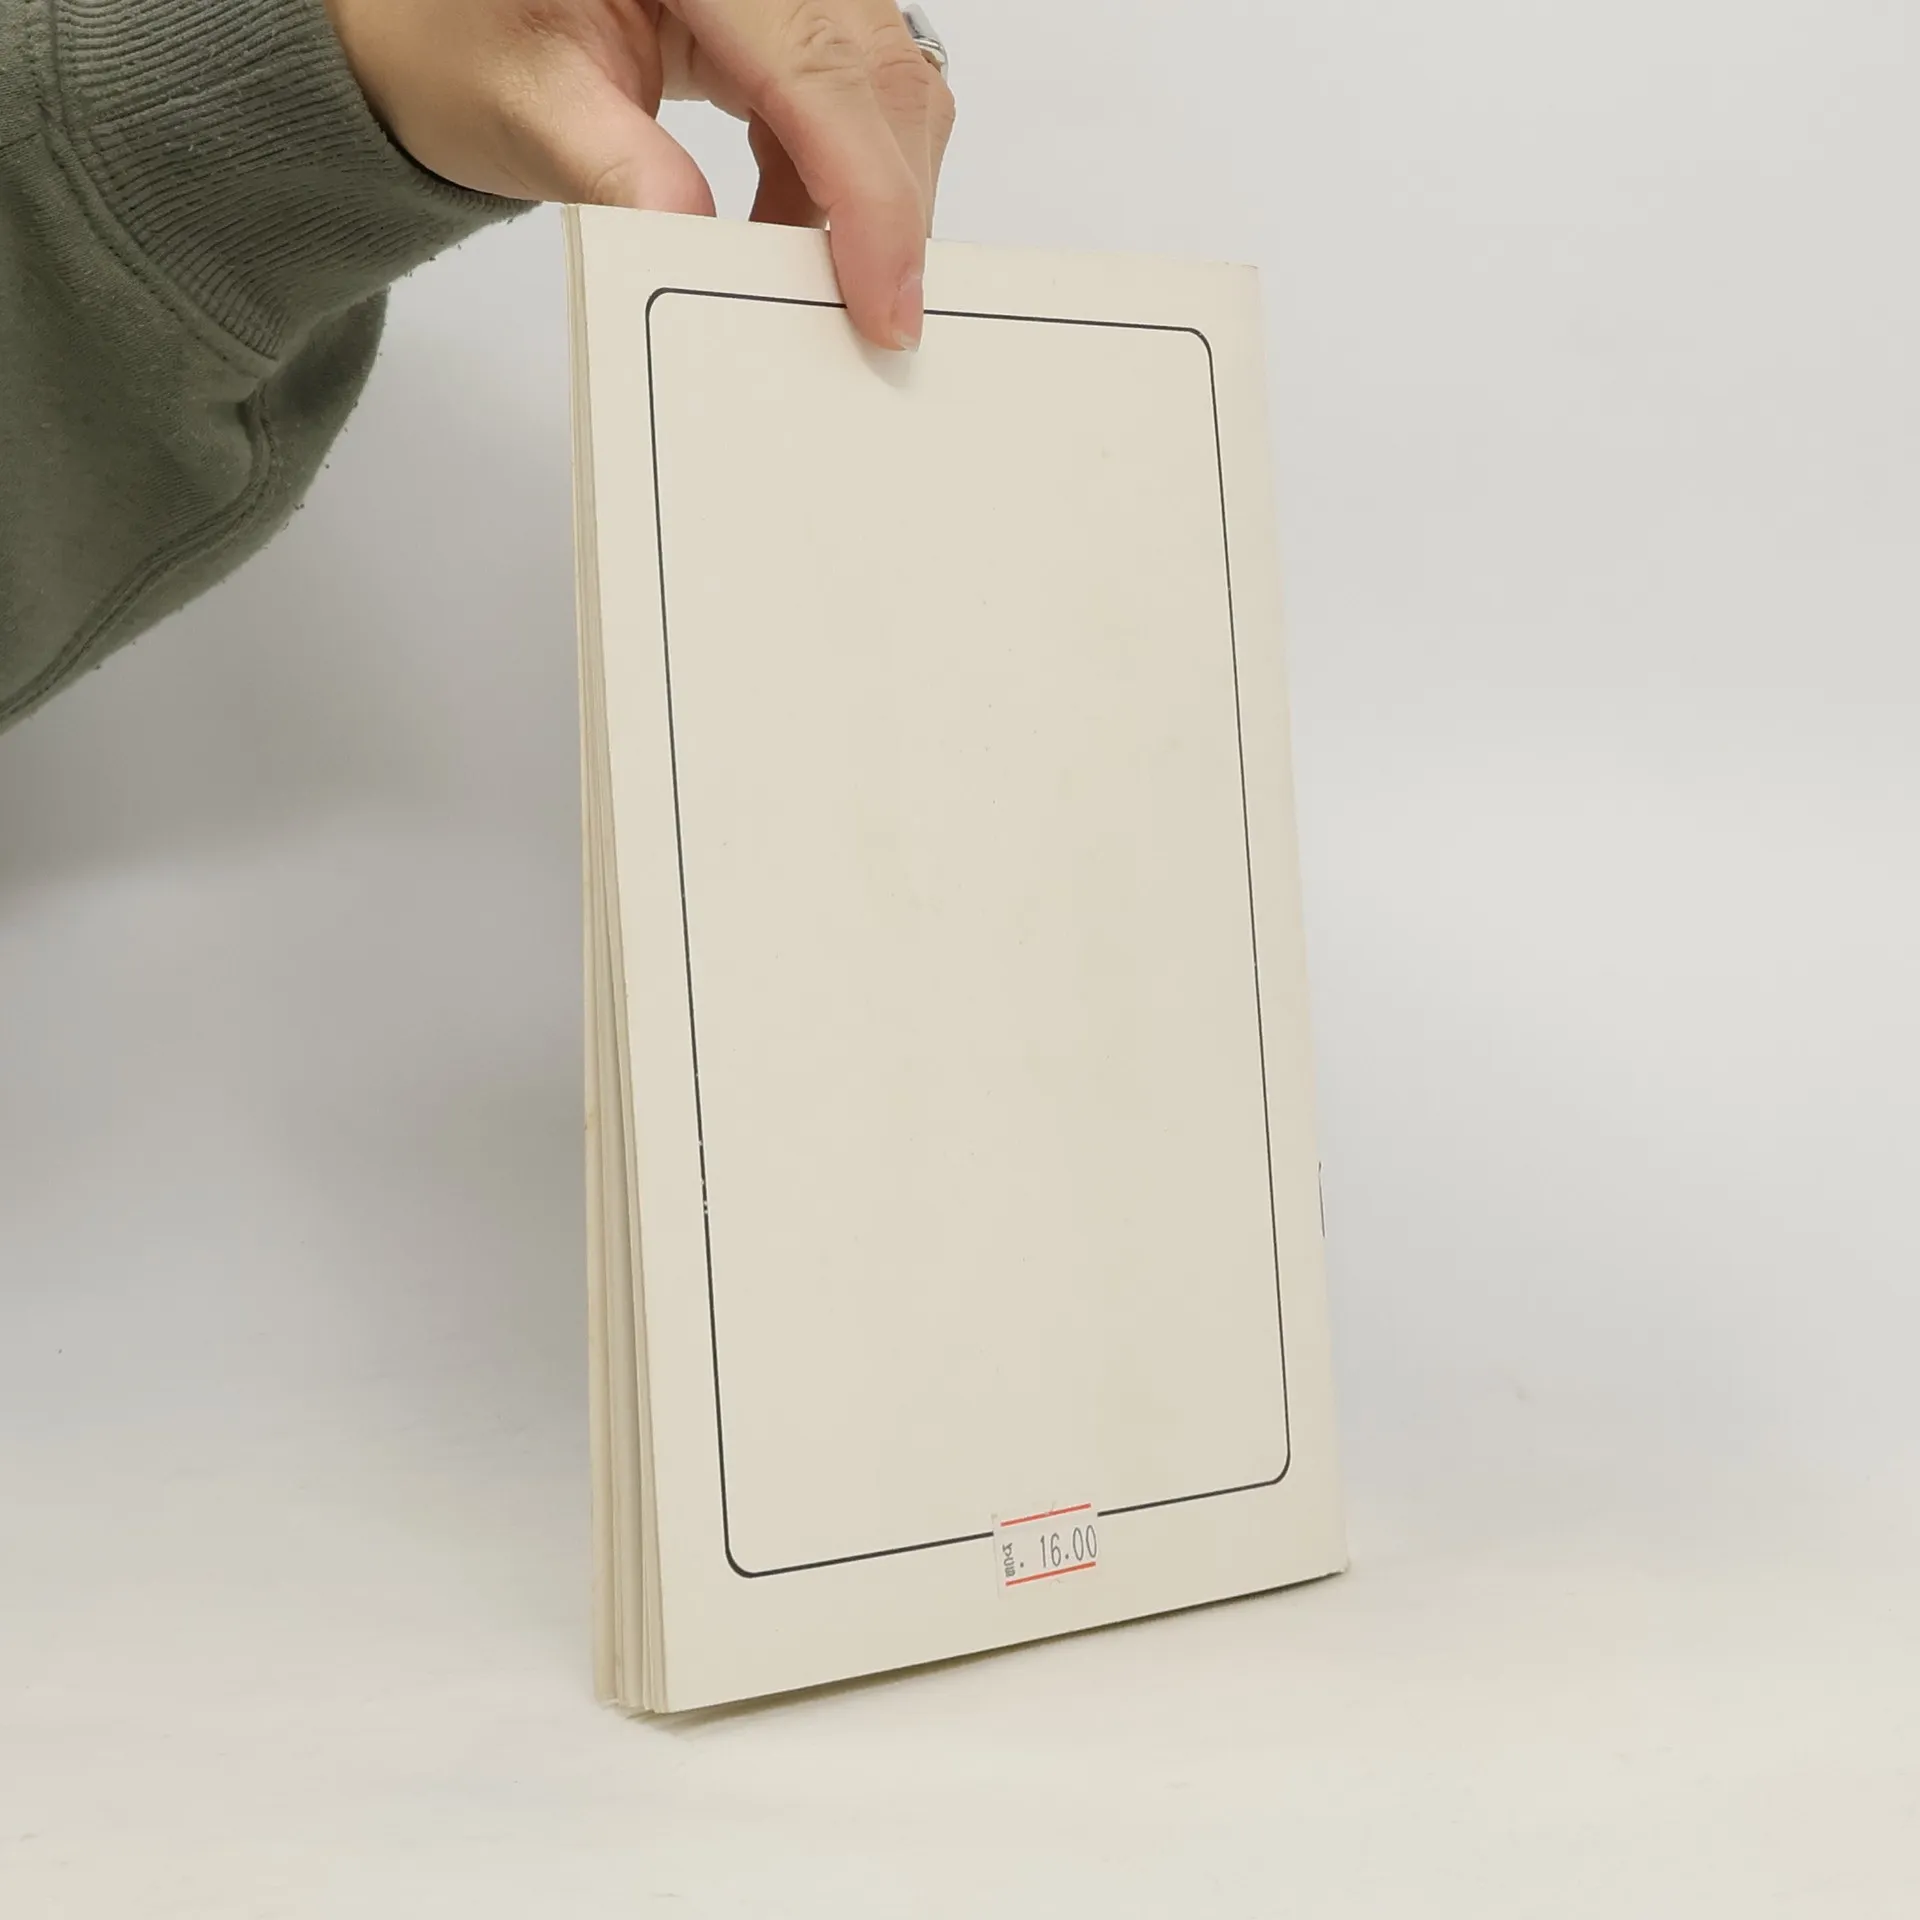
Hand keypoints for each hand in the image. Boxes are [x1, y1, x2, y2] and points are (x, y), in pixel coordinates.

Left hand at [323, 0, 955, 348]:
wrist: (434, 17)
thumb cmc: (460, 42)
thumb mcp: (527, 108)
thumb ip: (618, 171)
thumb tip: (697, 242)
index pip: (817, 66)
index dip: (867, 193)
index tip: (884, 301)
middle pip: (875, 69)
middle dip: (886, 202)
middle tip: (876, 316)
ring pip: (883, 78)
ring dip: (869, 190)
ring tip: (812, 271)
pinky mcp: (787, 3)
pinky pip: (855, 84)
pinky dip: (839, 171)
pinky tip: (789, 225)